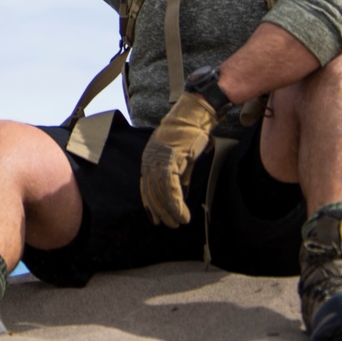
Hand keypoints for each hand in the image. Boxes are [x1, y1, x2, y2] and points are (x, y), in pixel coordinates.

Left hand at [140, 91, 220, 227]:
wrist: (195, 116)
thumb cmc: (189, 134)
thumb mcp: (180, 158)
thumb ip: (177, 176)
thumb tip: (178, 195)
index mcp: (149, 158)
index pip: (145, 187)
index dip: (150, 204)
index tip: (155, 218)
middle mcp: (150, 159)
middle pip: (151, 192)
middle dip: (160, 211)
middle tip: (169, 225)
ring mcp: (159, 158)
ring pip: (161, 193)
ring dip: (170, 211)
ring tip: (178, 222)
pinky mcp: (171, 159)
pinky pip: (170, 187)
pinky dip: (176, 203)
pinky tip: (183, 213)